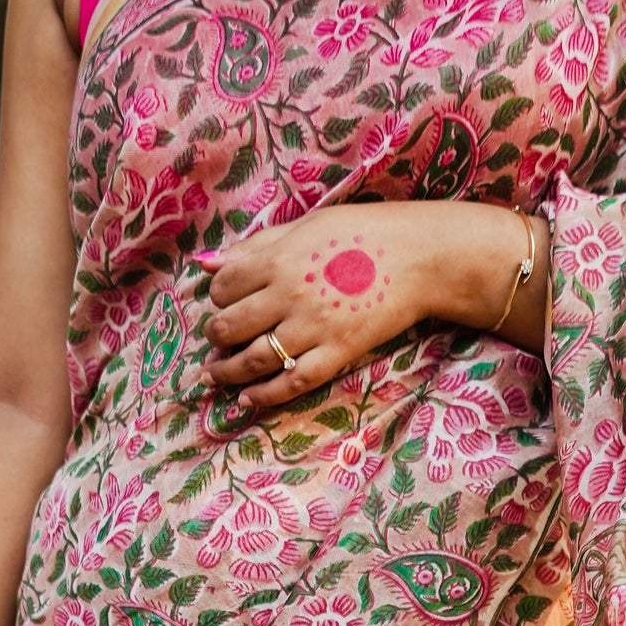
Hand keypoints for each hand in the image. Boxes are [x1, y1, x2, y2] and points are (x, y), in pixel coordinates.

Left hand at [203, 199, 542, 408]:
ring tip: (216, 374)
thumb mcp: (307, 226)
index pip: (226, 285)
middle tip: (217, 339)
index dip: (218, 296)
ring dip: (227, 371)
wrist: (420, 257)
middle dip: (217, 335)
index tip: (223, 301)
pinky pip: (291, 383)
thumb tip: (205, 262)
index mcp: (281, 257)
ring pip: (253, 359)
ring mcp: (313, 328)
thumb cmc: (363, 233)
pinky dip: (264, 395)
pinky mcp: (336, 353)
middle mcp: (290, 294)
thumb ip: (257, 246)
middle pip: (231, 325)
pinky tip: (248, 399)